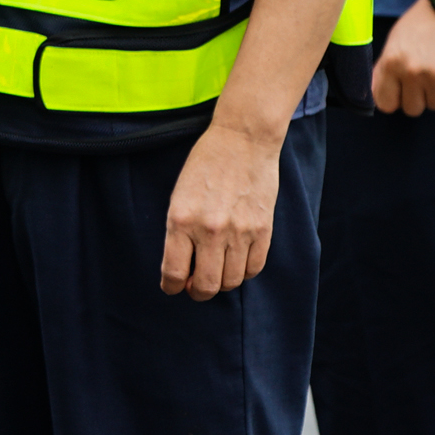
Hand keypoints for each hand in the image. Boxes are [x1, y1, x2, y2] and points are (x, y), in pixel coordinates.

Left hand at [162, 118, 280, 298]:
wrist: (242, 142)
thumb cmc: (204, 166)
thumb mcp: (178, 196)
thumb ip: (178, 232)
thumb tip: (182, 267)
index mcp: (180, 219)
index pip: (174, 272)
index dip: (171, 286)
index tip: (172, 288)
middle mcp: (209, 230)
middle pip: (206, 285)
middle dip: (197, 292)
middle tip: (194, 287)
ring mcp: (239, 232)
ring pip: (231, 281)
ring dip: (221, 283)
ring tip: (215, 273)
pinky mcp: (263, 231)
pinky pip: (254, 268)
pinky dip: (243, 272)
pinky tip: (235, 263)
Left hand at [374, 6, 434, 114]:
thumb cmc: (422, 22)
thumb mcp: (396, 40)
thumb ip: (386, 68)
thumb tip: (378, 95)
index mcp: (392, 61)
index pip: (385, 103)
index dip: (393, 100)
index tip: (400, 94)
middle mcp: (413, 71)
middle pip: (412, 109)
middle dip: (417, 98)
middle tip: (423, 81)